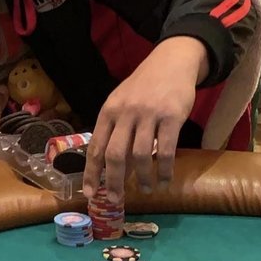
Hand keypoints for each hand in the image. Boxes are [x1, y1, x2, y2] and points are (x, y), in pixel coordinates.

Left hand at [82, 37, 208, 202]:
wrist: (171, 61)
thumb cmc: (143, 86)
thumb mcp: (121, 102)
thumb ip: (114, 130)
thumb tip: (110, 167)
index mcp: (108, 111)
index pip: (96, 147)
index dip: (92, 173)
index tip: (89, 193)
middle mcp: (125, 113)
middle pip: (114, 155)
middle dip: (114, 182)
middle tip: (116, 200)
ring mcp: (148, 115)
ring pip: (140, 155)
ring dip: (143, 178)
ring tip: (147, 190)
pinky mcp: (171, 117)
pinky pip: (166, 150)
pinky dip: (164, 170)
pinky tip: (165, 181)